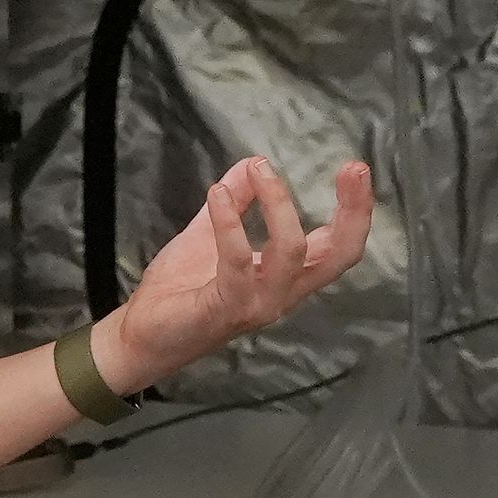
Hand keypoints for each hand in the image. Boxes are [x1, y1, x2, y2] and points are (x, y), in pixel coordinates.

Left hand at [99, 156, 372, 391]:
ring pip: (294, 252)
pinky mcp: (228, 307)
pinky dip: (231, 222)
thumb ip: (236, 201)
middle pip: (338, 255)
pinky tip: (219, 194)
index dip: (356, 210)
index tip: (357, 169)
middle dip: (353, 211)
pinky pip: (239, 261)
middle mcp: (283, 292)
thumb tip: (254, 161)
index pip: (338, 246)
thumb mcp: (209, 235)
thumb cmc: (180, 292)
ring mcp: (259, 303)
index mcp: (287, 276)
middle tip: (353, 169)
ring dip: (279, 204)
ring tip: (260, 170)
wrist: (140, 336)